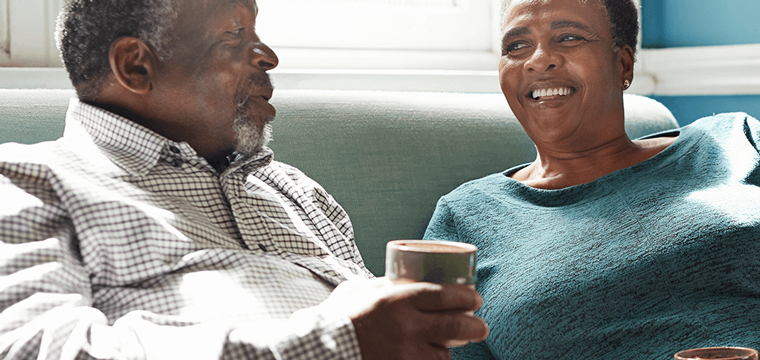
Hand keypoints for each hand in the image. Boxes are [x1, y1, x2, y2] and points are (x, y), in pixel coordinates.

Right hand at [319, 277, 488, 359]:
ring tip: (450, 344)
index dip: (467, 297)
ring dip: (449, 349)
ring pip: (444, 353)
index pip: (444, 295)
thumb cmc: (337, 318)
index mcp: (396, 300)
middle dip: (476, 326)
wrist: (320, 350)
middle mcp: (405, 326)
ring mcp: (405, 354)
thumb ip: (383, 285)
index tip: (476, 298)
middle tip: (481, 326)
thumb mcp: (359, 291)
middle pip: (455, 326)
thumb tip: (402, 278)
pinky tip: (430, 357)